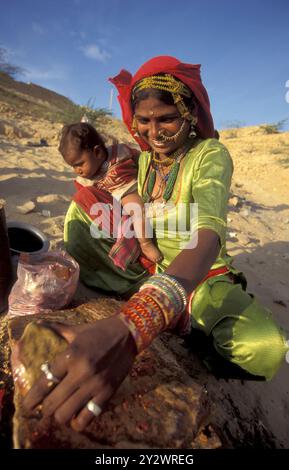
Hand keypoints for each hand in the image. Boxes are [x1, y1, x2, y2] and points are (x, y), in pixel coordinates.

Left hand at [23, 316, 136, 431]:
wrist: (128, 333)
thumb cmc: (98, 331)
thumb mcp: (75, 330)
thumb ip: (56, 330)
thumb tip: (38, 326)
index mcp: (70, 355)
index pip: (44, 382)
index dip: (32, 398)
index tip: (29, 404)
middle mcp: (82, 372)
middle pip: (52, 404)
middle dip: (44, 409)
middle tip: (44, 408)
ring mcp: (95, 385)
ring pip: (66, 415)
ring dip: (60, 416)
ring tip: (60, 410)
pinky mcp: (108, 393)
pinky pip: (87, 418)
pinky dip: (78, 421)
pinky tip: (76, 414)